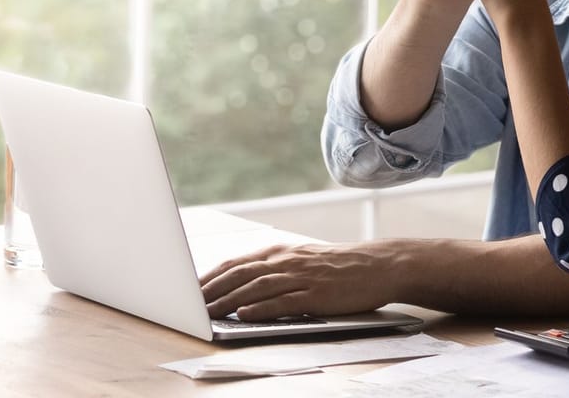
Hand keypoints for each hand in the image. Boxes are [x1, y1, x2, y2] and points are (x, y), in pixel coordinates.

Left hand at [199, 242, 400, 320]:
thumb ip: (277, 268)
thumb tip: (246, 282)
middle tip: (188, 305)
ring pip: (256, 288)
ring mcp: (302, 277)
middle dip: (211, 290)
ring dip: (228, 301)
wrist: (380, 264)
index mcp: (283, 252)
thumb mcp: (306, 259)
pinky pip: (283, 302)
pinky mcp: (316, 295)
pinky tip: (244, 315)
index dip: (210, 276)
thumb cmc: (343, 265)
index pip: (237, 263)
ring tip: (207, 313)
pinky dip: (261, 309)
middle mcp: (288, 261)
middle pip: (241, 274)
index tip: (189, 289)